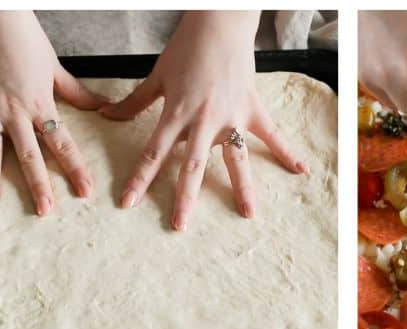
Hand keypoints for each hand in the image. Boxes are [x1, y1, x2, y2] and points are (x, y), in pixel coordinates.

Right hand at [0, 11, 108, 214]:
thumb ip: (77, 93)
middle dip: (38, 184)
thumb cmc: (28, 41)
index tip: (85, 190)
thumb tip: (103, 106)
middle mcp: (14, 111)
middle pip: (29, 154)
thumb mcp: (55, 69)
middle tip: (44, 211)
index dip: (75, 167)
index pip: (62, 142)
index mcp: (40, 104)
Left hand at [100, 11, 304, 230]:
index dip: (139, 179)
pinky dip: (287, 152)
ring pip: (236, 159)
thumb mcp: (157, 76)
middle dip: (185, 198)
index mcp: (177, 113)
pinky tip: (300, 171)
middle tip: (180, 226)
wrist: (220, 24)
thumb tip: (106, 115)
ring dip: (242, 187)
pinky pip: (271, 135)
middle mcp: (204, 120)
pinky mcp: (252, 109)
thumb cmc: (186, 49)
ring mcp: (231, 117)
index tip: (128, 203)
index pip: (154, 153)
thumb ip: (134, 102)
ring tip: (248, 214)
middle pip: (192, 166)